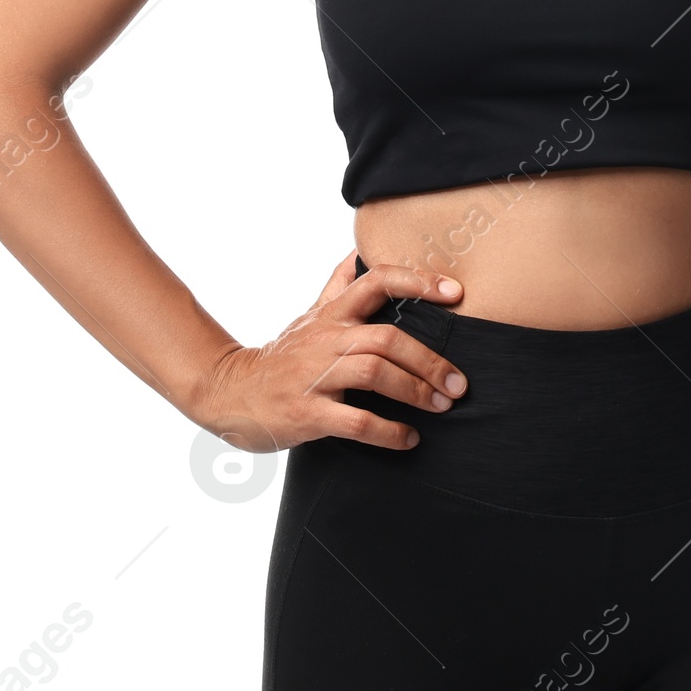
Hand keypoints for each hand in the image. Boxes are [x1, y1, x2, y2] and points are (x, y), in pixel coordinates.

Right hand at [185, 255, 468, 453]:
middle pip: (386, 337)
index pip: (377, 281)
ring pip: (374, 372)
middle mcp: (326, 338)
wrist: (230, 391)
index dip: (417, 281)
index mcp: (332, 314)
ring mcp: (315, 375)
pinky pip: (355, 422)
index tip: (455, 293)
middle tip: (459, 382)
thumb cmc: (282, 354)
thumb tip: (359, 251)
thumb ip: (338, 285)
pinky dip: (388, 432)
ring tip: (442, 406)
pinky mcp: (307, 413)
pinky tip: (408, 439)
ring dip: (415, 390)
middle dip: (429, 359)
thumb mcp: (310, 314)